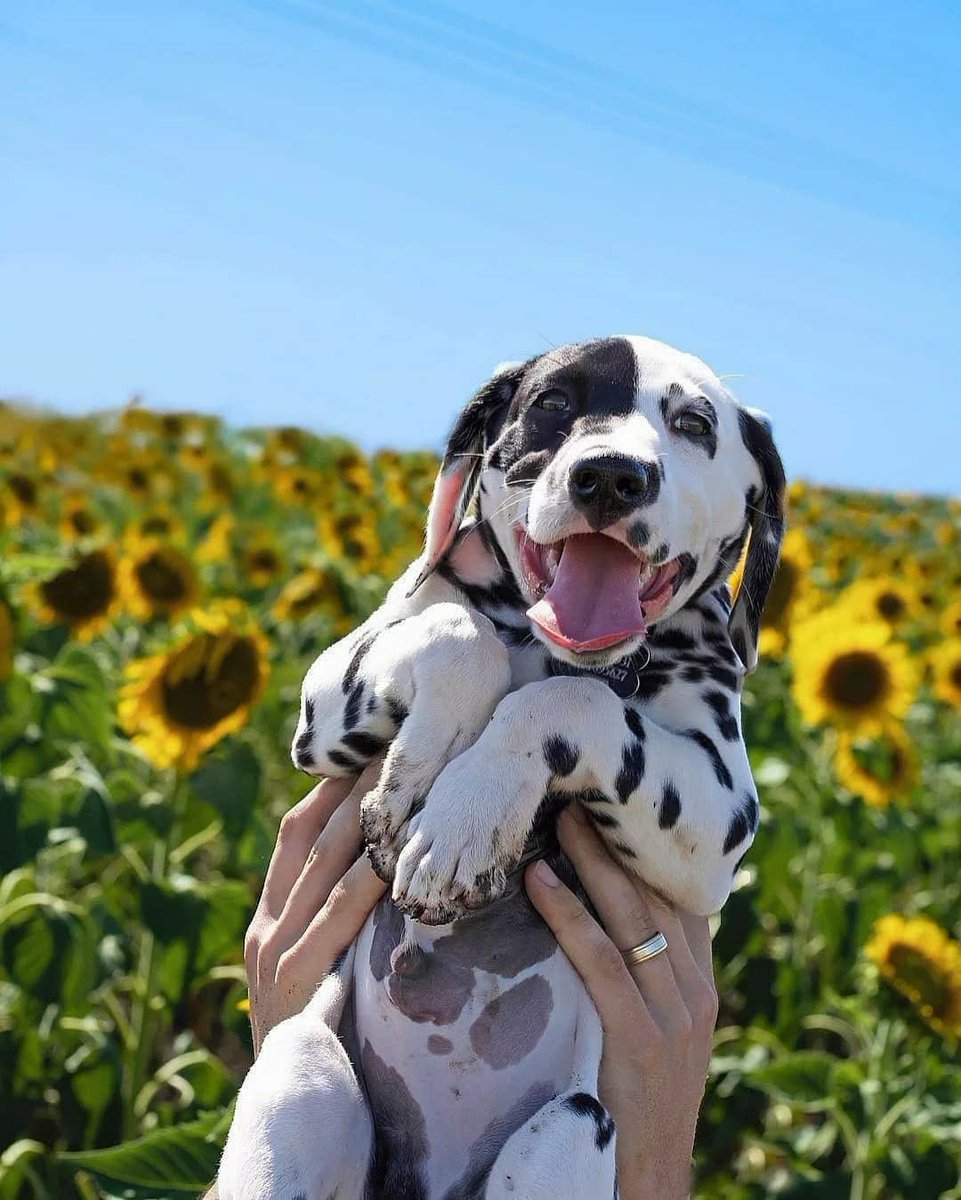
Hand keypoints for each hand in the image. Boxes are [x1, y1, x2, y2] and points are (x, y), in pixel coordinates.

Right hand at [243, 758, 387, 1054]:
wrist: (286, 1104)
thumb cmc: (319, 1028)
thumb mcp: (316, 967)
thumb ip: (335, 920)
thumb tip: (385, 864)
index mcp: (270, 915)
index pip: (296, 831)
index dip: (330, 788)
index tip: (370, 749)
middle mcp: (267, 924)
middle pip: (312, 835)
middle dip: (354, 788)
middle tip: (397, 744)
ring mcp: (276, 950)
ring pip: (322, 865)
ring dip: (364, 819)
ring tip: (401, 779)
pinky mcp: (294, 981)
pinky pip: (333, 919)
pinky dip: (364, 883)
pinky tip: (394, 857)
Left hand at [525, 805, 717, 1199]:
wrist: (652, 1176)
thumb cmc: (640, 1098)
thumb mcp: (658, 1029)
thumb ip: (645, 975)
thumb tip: (610, 915)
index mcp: (702, 983)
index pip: (682, 898)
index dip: (649, 848)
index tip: (616, 804)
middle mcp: (697, 990)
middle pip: (657, 895)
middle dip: (618, 840)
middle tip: (580, 789)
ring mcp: (674, 1015)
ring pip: (633, 917)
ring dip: (593, 860)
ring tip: (558, 815)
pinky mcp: (640, 1038)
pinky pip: (602, 962)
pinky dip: (569, 915)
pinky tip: (540, 880)